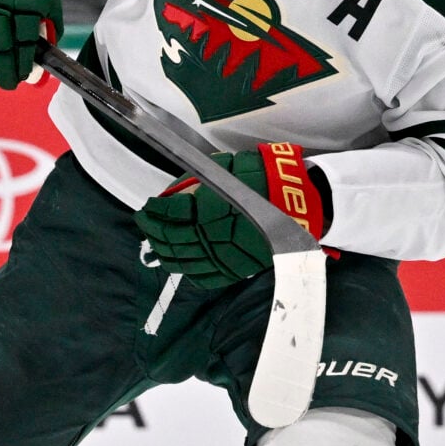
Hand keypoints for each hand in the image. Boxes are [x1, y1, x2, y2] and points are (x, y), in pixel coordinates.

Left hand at [135, 144, 329, 286]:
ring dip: (163, 250)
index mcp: (207, 210)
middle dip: (152, 229)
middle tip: (144, 220)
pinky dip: (184, 269)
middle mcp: (210, 237)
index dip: (154, 210)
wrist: (300, 204)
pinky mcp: (232, 271)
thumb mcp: (227, 168)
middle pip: (170, 238)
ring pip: (181, 260)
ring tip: (156, 240)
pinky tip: (177, 261)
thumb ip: (196, 182)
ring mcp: (221, 258)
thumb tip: (170, 194)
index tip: (147, 205)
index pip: (170, 214)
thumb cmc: (265, 179)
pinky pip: (201, 277)